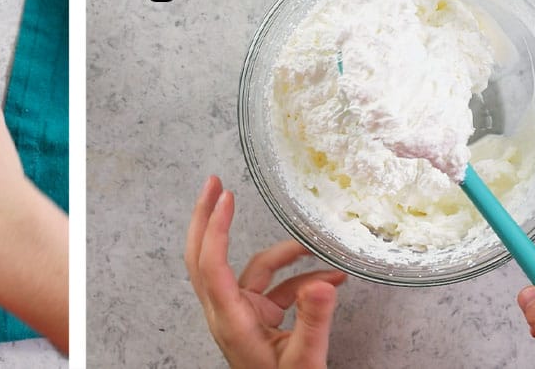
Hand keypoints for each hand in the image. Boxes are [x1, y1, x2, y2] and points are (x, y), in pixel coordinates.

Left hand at [185, 176, 346, 368]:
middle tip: (214, 183)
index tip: (226, 196)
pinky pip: (274, 286)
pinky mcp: (257, 317)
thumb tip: (324, 281)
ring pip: (248, 267)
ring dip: (283, 255)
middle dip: (208, 217)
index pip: (211, 265)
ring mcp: (241, 313)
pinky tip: (330, 277)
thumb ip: (314, 321)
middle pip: (204, 256)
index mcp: (230, 321)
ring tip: (316, 250)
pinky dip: (300, 278)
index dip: (216, 228)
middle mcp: (228, 312)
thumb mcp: (305, 360)